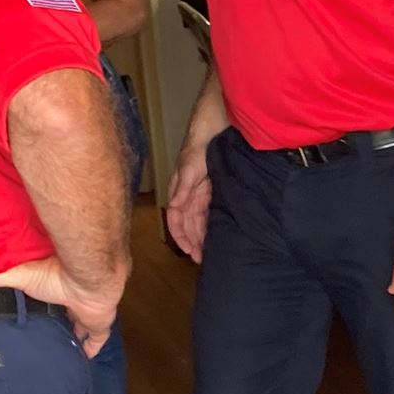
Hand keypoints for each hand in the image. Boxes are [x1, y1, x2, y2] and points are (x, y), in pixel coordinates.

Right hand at [0, 256, 126, 356]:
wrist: (86, 276)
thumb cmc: (54, 271)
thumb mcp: (19, 275)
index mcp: (56, 285)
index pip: (50, 296)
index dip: (44, 304)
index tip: (34, 314)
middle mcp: (73, 298)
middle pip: (66, 312)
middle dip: (59, 321)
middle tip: (45, 336)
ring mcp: (88, 311)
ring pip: (82, 326)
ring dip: (74, 335)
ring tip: (60, 350)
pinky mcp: (100, 323)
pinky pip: (98, 340)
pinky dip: (91, 349)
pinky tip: (83, 359)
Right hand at [164, 145, 213, 260]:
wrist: (213, 133)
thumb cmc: (196, 149)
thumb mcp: (188, 169)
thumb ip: (182, 188)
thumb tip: (174, 205)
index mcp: (179, 193)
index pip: (176, 220)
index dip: (180, 236)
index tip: (188, 250)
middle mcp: (189, 197)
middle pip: (189, 225)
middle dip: (193, 242)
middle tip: (202, 260)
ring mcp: (202, 196)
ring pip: (200, 222)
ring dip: (202, 237)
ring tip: (209, 254)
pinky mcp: (214, 193)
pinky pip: (211, 214)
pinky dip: (212, 226)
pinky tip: (218, 236)